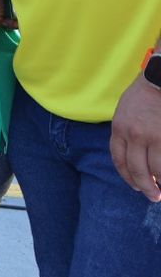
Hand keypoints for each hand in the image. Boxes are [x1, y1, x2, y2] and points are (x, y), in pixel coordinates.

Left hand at [111, 75, 160, 200]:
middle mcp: (134, 135)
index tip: (136, 186)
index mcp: (119, 129)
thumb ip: (126, 132)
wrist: (160, 80)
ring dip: (160, 181)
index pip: (119, 160)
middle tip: (153, 196)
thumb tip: (132, 154)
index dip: (127, 176)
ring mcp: (154, 137)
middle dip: (145, 186)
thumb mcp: (125, 111)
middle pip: (137, 170)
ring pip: (156, 169)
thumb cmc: (145, 94)